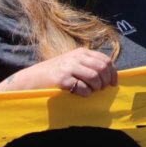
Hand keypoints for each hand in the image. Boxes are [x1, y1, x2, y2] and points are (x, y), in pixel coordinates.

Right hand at [0, 48, 116, 94]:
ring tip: (91, 91)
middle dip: (105, 82)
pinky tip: (80, 94)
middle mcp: (76, 57)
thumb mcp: (73, 63)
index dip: (113, 73)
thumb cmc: (55, 73)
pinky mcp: (62, 79)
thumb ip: (89, 65)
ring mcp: (68, 67)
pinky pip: (82, 88)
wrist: (32, 79)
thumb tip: (110, 75)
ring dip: (96, 88)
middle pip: (102, 69)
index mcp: (81, 52)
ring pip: (94, 78)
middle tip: (101, 89)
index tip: (113, 84)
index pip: (105, 60)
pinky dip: (85, 93)